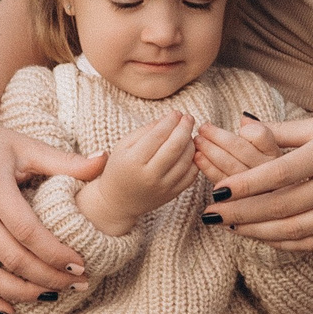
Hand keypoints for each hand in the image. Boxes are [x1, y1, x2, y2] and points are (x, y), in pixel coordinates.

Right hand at [0, 107, 103, 313]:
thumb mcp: (29, 146)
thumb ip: (67, 161)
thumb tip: (106, 160)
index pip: (27, 232)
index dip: (55, 253)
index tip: (81, 265)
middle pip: (11, 258)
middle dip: (48, 277)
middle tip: (79, 284)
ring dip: (18, 292)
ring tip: (51, 297)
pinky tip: (8, 310)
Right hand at [75, 113, 197, 236]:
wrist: (118, 200)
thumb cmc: (121, 167)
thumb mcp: (124, 145)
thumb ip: (146, 130)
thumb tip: (171, 118)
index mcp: (133, 161)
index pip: (158, 136)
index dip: (170, 121)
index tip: (177, 113)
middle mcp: (149, 176)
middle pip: (176, 147)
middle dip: (185, 128)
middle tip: (188, 118)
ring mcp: (163, 187)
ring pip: (187, 159)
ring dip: (191, 142)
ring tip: (188, 134)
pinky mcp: (173, 194)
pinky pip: (191, 174)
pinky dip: (194, 159)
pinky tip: (190, 150)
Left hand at [205, 115, 312, 251]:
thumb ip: (283, 132)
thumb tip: (239, 127)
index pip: (282, 173)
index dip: (247, 185)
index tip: (217, 190)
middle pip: (284, 206)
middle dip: (242, 213)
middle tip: (211, 214)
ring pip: (295, 230)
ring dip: (257, 232)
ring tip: (230, 226)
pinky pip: (312, 241)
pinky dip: (282, 242)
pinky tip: (260, 236)